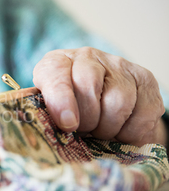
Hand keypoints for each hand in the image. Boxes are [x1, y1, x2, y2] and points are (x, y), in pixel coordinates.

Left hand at [33, 47, 166, 146]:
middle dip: (87, 119)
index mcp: (57, 62)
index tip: (67, 124)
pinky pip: (143, 113)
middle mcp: (87, 57)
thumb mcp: (49, 109)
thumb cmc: (68, 110)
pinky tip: (121, 132)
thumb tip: (47, 131)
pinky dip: (131, 132)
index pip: (56, 72)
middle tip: (84, 132)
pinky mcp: (145, 80)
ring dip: (108, 128)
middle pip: (89, 85)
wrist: (101, 104)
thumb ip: (45, 115)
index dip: (61, 100)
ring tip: (101, 132)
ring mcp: (118, 66)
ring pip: (118, 101)